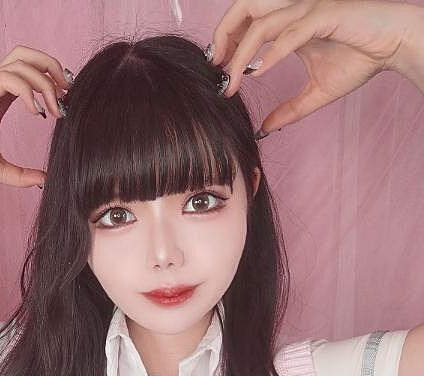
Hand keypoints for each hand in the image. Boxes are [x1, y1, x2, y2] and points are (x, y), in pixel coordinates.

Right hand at [0, 45, 70, 186]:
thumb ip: (21, 175)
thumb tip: (44, 181)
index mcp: (0, 99)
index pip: (30, 72)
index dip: (52, 80)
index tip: (66, 104)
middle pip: (27, 55)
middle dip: (52, 67)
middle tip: (67, 93)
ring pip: (20, 62)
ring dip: (44, 81)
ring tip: (55, 109)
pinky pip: (8, 79)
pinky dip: (28, 91)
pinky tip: (36, 113)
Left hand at [209, 0, 413, 132]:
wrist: (393, 45)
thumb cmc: (360, 58)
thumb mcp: (316, 93)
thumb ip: (289, 110)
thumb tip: (265, 130)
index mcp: (288, 22)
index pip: (247, 22)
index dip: (227, 41)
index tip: (217, 71)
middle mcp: (293, 10)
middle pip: (245, 9)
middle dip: (224, 35)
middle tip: (215, 67)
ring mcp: (307, 10)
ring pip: (262, 24)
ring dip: (242, 53)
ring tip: (232, 79)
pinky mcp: (324, 15)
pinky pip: (291, 33)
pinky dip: (271, 53)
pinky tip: (258, 73)